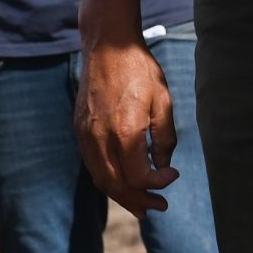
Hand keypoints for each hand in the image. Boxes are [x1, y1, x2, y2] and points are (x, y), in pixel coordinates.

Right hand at [73, 38, 178, 217]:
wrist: (107, 45)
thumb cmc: (139, 70)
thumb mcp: (163, 102)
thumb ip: (164, 139)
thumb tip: (163, 166)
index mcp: (125, 131)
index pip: (139, 178)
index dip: (158, 184)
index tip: (173, 175)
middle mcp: (101, 137)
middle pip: (117, 185)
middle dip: (138, 201)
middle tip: (158, 207)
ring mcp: (86, 134)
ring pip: (100, 178)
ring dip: (121, 195)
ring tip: (140, 205)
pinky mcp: (79, 128)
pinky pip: (91, 163)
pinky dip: (107, 178)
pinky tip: (121, 180)